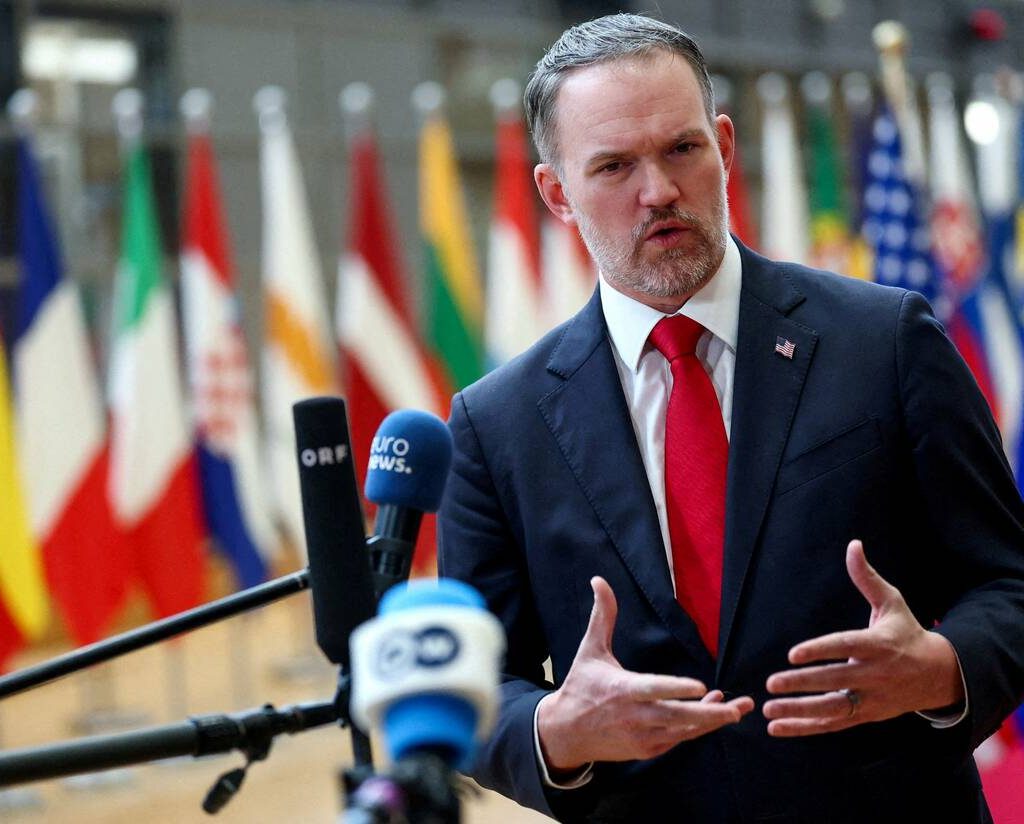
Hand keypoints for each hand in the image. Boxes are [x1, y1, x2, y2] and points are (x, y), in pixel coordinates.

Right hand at [538, 576, 753, 770]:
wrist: (565, 733)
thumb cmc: (581, 686)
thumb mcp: (590, 650)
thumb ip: (603, 616)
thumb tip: (599, 580)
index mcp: (621, 690)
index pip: (653, 689)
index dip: (676, 689)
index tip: (701, 686)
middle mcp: (634, 717)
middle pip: (677, 717)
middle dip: (710, 714)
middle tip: (737, 707)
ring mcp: (642, 737)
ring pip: (683, 731)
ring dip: (711, 721)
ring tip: (737, 710)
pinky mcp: (647, 750)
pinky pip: (678, 740)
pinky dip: (696, 728)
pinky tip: (714, 713)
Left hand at [763, 540, 963, 736]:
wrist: (940, 675)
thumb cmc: (907, 632)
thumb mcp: (892, 603)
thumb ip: (867, 578)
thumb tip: (853, 545)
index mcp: (878, 644)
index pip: (845, 647)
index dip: (820, 650)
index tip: (792, 653)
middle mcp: (875, 674)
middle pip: (835, 681)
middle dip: (803, 684)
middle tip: (772, 682)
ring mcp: (871, 699)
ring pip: (833, 709)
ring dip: (799, 712)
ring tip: (769, 709)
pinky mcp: (866, 716)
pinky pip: (833, 724)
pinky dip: (805, 728)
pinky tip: (777, 728)